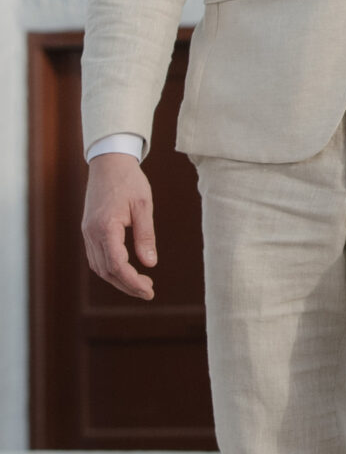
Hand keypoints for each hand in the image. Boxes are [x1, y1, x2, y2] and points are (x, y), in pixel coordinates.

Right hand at [82, 153, 156, 298]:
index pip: (117, 264)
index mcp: (105, 227)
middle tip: (148, 291)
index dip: (132, 282)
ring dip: (118, 279)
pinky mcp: (88, 230)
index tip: (149, 290)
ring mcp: (87, 232)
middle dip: (127, 285)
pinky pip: (96, 257)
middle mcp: (91, 233)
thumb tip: (150, 264)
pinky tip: (125, 270)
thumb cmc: (129, 181)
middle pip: (106, 270)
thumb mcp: (143, 205)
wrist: (109, 162)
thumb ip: (145, 235)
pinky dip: (110, 269)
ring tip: (140, 283)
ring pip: (99, 267)